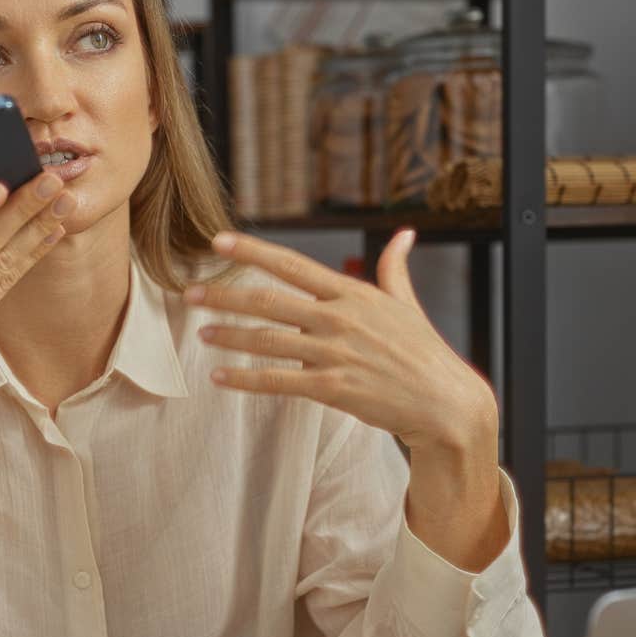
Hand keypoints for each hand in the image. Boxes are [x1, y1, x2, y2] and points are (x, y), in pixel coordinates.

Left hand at [185, 230, 494, 455]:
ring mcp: (335, 354)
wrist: (445, 403)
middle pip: (269, 301)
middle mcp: (340, 319)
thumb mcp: (408, 304)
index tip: (218, 242)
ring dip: (229, 336)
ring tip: (201, 333)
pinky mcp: (333, 389)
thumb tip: (404, 234)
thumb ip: (394, 268)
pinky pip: (278, 382)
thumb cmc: (423, 352)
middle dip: (225, 295)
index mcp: (353, 293)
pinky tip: (219, 378)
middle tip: (190, 292)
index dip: (252, 252)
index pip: (292, 265)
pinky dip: (245, 379)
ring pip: (267, 342)